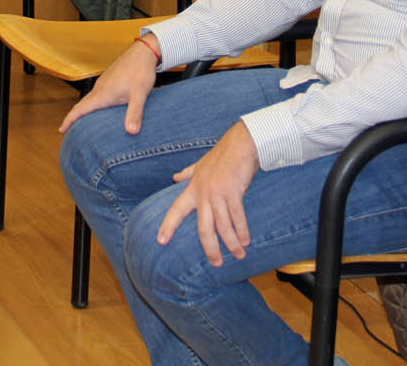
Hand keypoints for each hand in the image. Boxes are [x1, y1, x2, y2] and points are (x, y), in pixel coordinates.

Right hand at [59, 34, 159, 134]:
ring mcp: (104, 82)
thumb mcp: (139, 95)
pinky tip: (102, 107)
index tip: (61, 130)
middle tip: (68, 129)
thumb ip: (134, 114)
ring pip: (90, 98)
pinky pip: (97, 93)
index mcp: (102, 94)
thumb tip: (132, 132)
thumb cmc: (140, 71)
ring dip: (84, 109)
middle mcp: (100, 88)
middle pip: (82, 104)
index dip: (69, 120)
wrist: (144, 51)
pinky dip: (93, 103)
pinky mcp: (110, 79)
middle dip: (74, 117)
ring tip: (83, 121)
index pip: (80, 109)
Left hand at [156, 122, 260, 265]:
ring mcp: (218, 193)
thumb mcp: (200, 164)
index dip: (168, 226)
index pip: (176, 210)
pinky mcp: (233, 192)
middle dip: (210, 248)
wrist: (241, 143)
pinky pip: (237, 217)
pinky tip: (246, 241)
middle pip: (203, 228)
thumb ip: (187, 172)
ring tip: (239, 255)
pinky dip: (242, 231)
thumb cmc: (222, 155)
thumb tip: (174, 177)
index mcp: (193, 188)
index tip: (160, 241)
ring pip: (222, 226)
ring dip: (231, 243)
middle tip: (216, 263)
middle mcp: (203, 193)